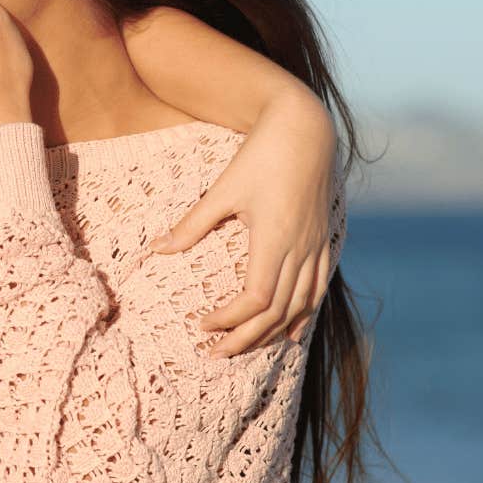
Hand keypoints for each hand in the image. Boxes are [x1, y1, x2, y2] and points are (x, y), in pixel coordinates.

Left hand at [153, 96, 339, 355]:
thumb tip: (157, 249)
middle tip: (215, 354)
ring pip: (300, 306)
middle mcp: (300, 249)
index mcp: (274, 239)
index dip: (230, 320)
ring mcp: (316, 246)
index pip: (255, 299)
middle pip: (277, 313)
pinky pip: (317, 289)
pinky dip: (302, 314)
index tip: (202, 326)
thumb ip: (192, 224)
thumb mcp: (223, 189)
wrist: (305, 128)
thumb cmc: (261, 155)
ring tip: (244, 347)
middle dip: (246, 338)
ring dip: (273, 333)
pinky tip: (291, 331)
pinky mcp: (325, 240)